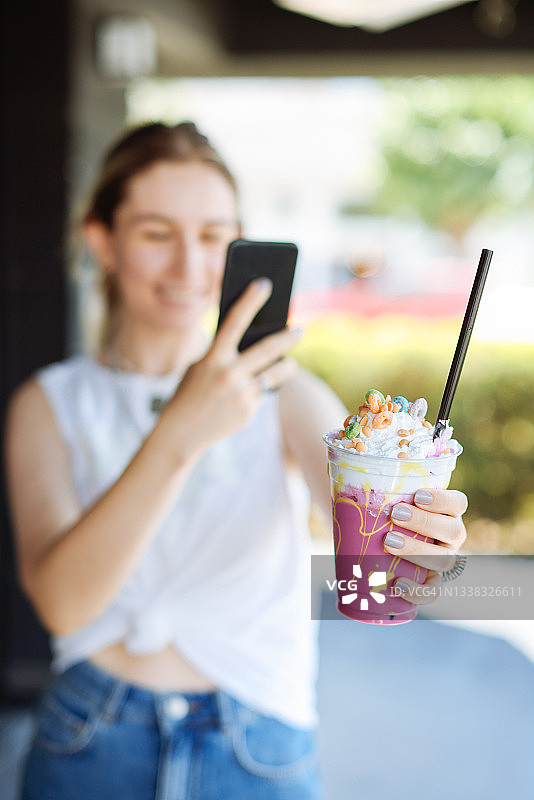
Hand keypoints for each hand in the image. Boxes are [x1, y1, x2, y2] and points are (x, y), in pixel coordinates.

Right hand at [160, 278, 300, 459]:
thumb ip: (224, 355)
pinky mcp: (248, 411)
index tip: (264, 284)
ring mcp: (240, 393)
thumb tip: (256, 341)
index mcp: (212, 358)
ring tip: (290, 363)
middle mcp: (228, 374)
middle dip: (287, 338)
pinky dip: (261, 391)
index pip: (234, 321)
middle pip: (267, 349)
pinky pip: (263, 394)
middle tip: (299, 331)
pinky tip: (254, 393)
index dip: (250, 301)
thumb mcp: (200, 368)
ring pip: (275, 375)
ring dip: (287, 368)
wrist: (182, 432)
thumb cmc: (191, 393)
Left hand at [383, 488, 467, 604]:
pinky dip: (417, 590)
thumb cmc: (383, 511)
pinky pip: (432, 591)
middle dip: (425, 522)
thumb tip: (356, 465)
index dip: (443, 499)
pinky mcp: (431, 582)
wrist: (376, 543)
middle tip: (395, 514)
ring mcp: (443, 560)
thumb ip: (379, 479)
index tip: (417, 496)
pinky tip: (398, 584)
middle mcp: (450, 536)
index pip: (458, 502)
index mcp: (445, 511)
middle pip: (453, 530)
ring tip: (389, 542)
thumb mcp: (383, 494)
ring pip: (445, 560)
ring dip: (418, 552)